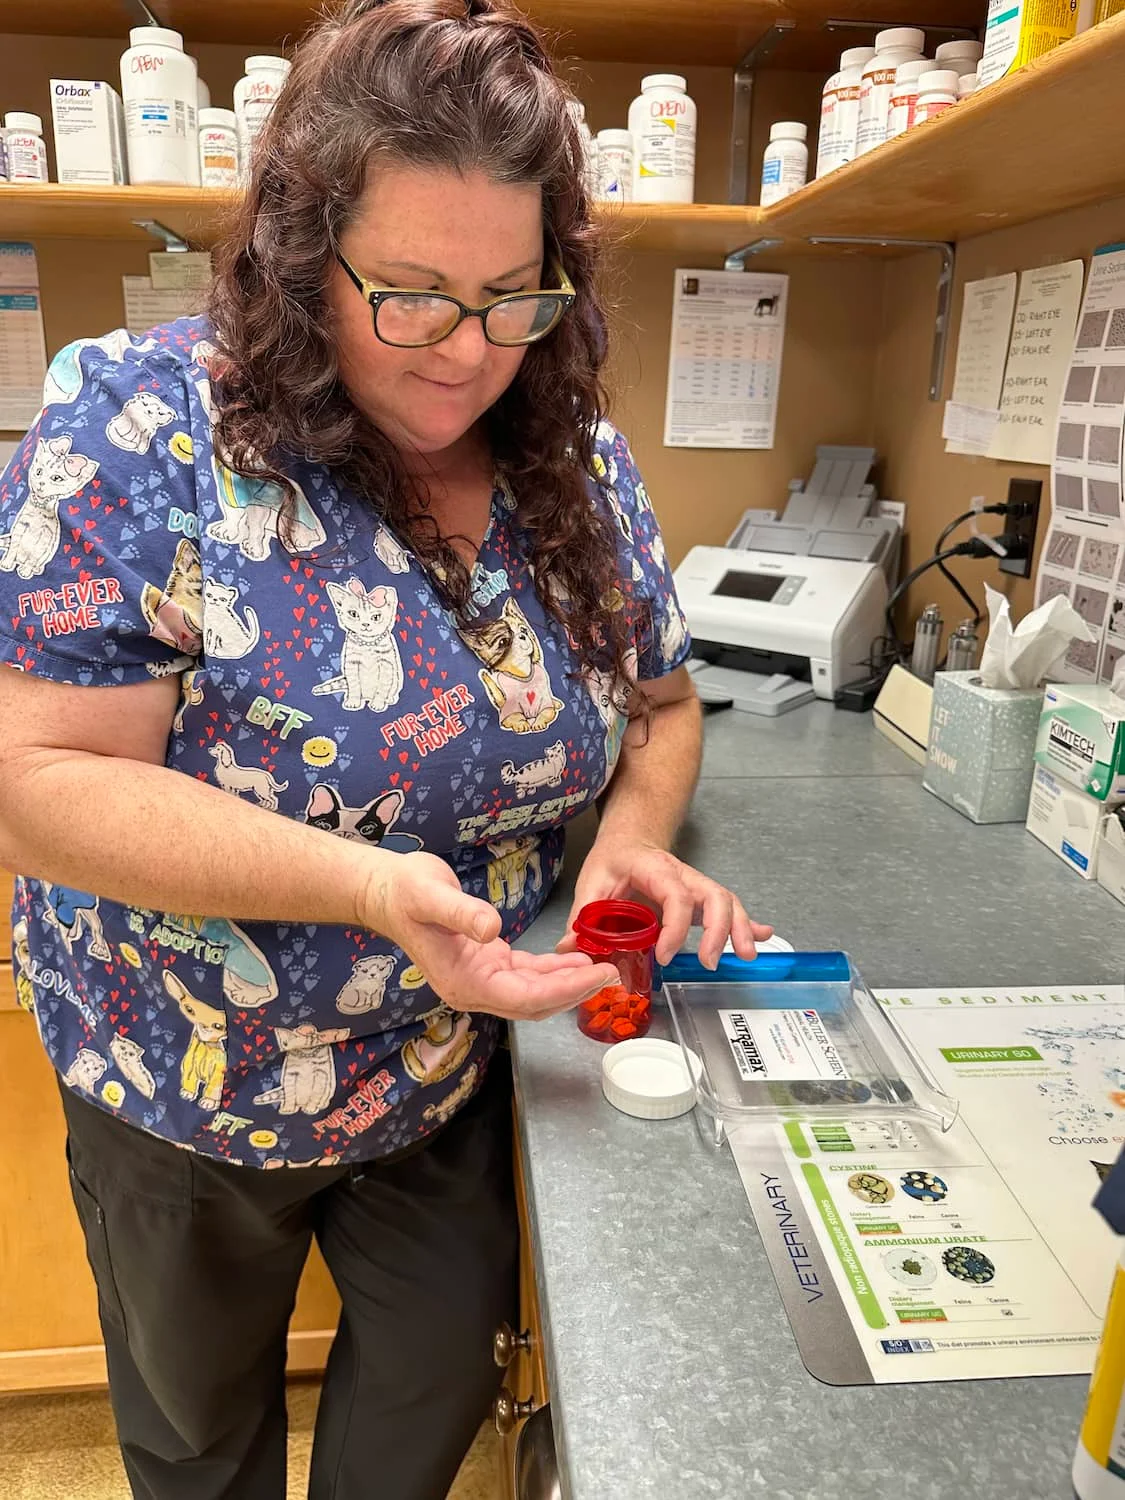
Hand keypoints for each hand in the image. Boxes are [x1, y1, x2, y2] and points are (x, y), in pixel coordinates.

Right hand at [361, 850, 618, 1020]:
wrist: (385, 890)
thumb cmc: (405, 891)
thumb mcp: (431, 896)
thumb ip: (462, 914)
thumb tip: (491, 930)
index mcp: (463, 983)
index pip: (525, 997)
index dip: (564, 990)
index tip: (596, 975)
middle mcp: (474, 989)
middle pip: (534, 1002)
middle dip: (574, 991)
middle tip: (612, 974)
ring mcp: (480, 979)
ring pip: (534, 992)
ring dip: (567, 983)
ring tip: (602, 968)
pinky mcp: (486, 962)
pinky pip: (526, 974)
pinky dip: (552, 970)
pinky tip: (575, 959)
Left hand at [556, 839, 772, 968]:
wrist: (629, 841)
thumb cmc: (612, 861)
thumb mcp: (591, 883)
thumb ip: (582, 917)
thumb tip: (569, 949)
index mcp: (654, 868)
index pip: (674, 894)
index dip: (674, 926)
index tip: (663, 955)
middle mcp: (682, 875)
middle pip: (714, 895)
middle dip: (720, 929)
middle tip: (711, 961)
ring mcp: (696, 886)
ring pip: (727, 902)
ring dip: (740, 928)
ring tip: (745, 955)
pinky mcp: (702, 898)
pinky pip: (730, 908)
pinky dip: (750, 923)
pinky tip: (764, 938)